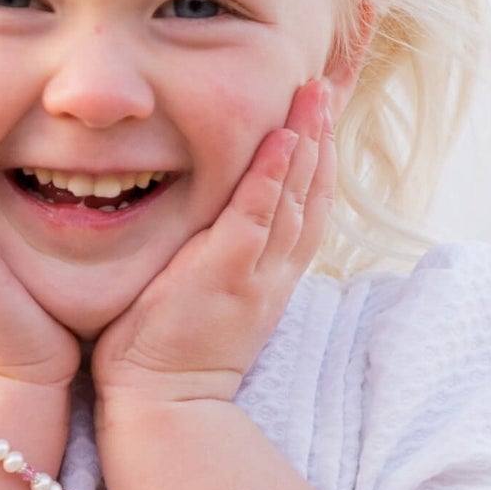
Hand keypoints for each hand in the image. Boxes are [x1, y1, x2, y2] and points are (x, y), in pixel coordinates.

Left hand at [92, 78, 333, 408]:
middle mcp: (273, 270)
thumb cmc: (168, 353)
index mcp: (269, 274)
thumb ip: (213, 257)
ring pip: (293, 197)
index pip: (304, 205)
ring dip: (307, 141)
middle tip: (328, 82)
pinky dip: (271, 177)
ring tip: (314, 92)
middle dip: (322, 134)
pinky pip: (256, 218)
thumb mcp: (204, 296)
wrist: (162, 406)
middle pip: (311, 192)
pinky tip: (281, 140)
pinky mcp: (224, 275)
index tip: (322, 112)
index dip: (318, 158)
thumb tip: (203, 223)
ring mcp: (254, 273)